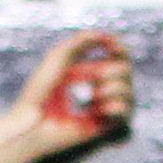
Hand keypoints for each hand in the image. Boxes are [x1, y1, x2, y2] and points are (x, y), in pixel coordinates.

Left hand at [4, 31, 132, 157]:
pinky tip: (99, 108)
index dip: (119, 48)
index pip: (117, 57)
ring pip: (129, 90)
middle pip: (126, 71)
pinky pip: (126, 111)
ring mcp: (103, 109)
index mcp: (89, 72)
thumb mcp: (59, 56)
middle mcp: (99, 89)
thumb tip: (105, 34)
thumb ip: (81, 40)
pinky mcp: (104, 127)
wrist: (33, 120)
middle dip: (109, 71)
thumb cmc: (39, 90)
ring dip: (112, 88)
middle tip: (90, 79)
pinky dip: (115, 105)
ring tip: (94, 95)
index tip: (113, 46)